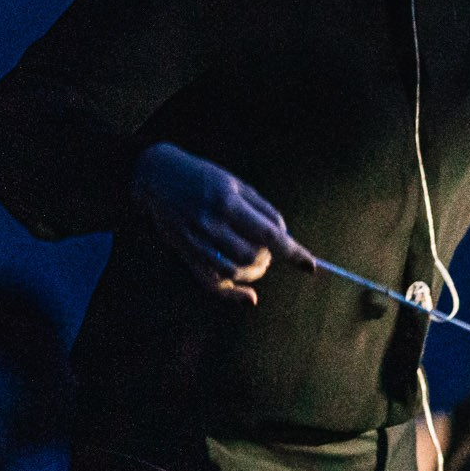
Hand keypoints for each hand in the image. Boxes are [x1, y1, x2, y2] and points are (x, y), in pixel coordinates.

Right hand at [130, 143, 312, 304]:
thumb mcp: (236, 183)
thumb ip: (262, 209)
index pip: (269, 233)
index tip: (310, 266)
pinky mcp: (186, 253)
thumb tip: (283, 237)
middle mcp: (211, 223)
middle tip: (267, 248)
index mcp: (228, 201)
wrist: (158, 177)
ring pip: (235, 272)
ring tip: (257, 259)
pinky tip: (248, 293)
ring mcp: (196, 241)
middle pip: (253, 256)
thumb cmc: (205, 178)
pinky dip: (234, 293)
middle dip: (268, 257)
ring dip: (254, 271)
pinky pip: (212, 284)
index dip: (292, 252)